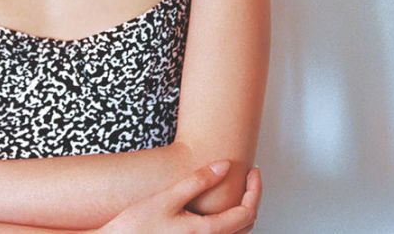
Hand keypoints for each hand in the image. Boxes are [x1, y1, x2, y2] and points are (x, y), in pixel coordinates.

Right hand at [97, 161, 261, 233]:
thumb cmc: (138, 225)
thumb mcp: (168, 198)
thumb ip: (197, 181)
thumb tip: (224, 166)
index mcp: (207, 231)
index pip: (247, 212)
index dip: (255, 190)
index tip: (253, 171)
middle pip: (246, 224)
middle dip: (252, 198)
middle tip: (249, 177)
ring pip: (235, 233)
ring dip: (242, 211)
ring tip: (237, 188)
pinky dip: (229, 221)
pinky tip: (217, 207)